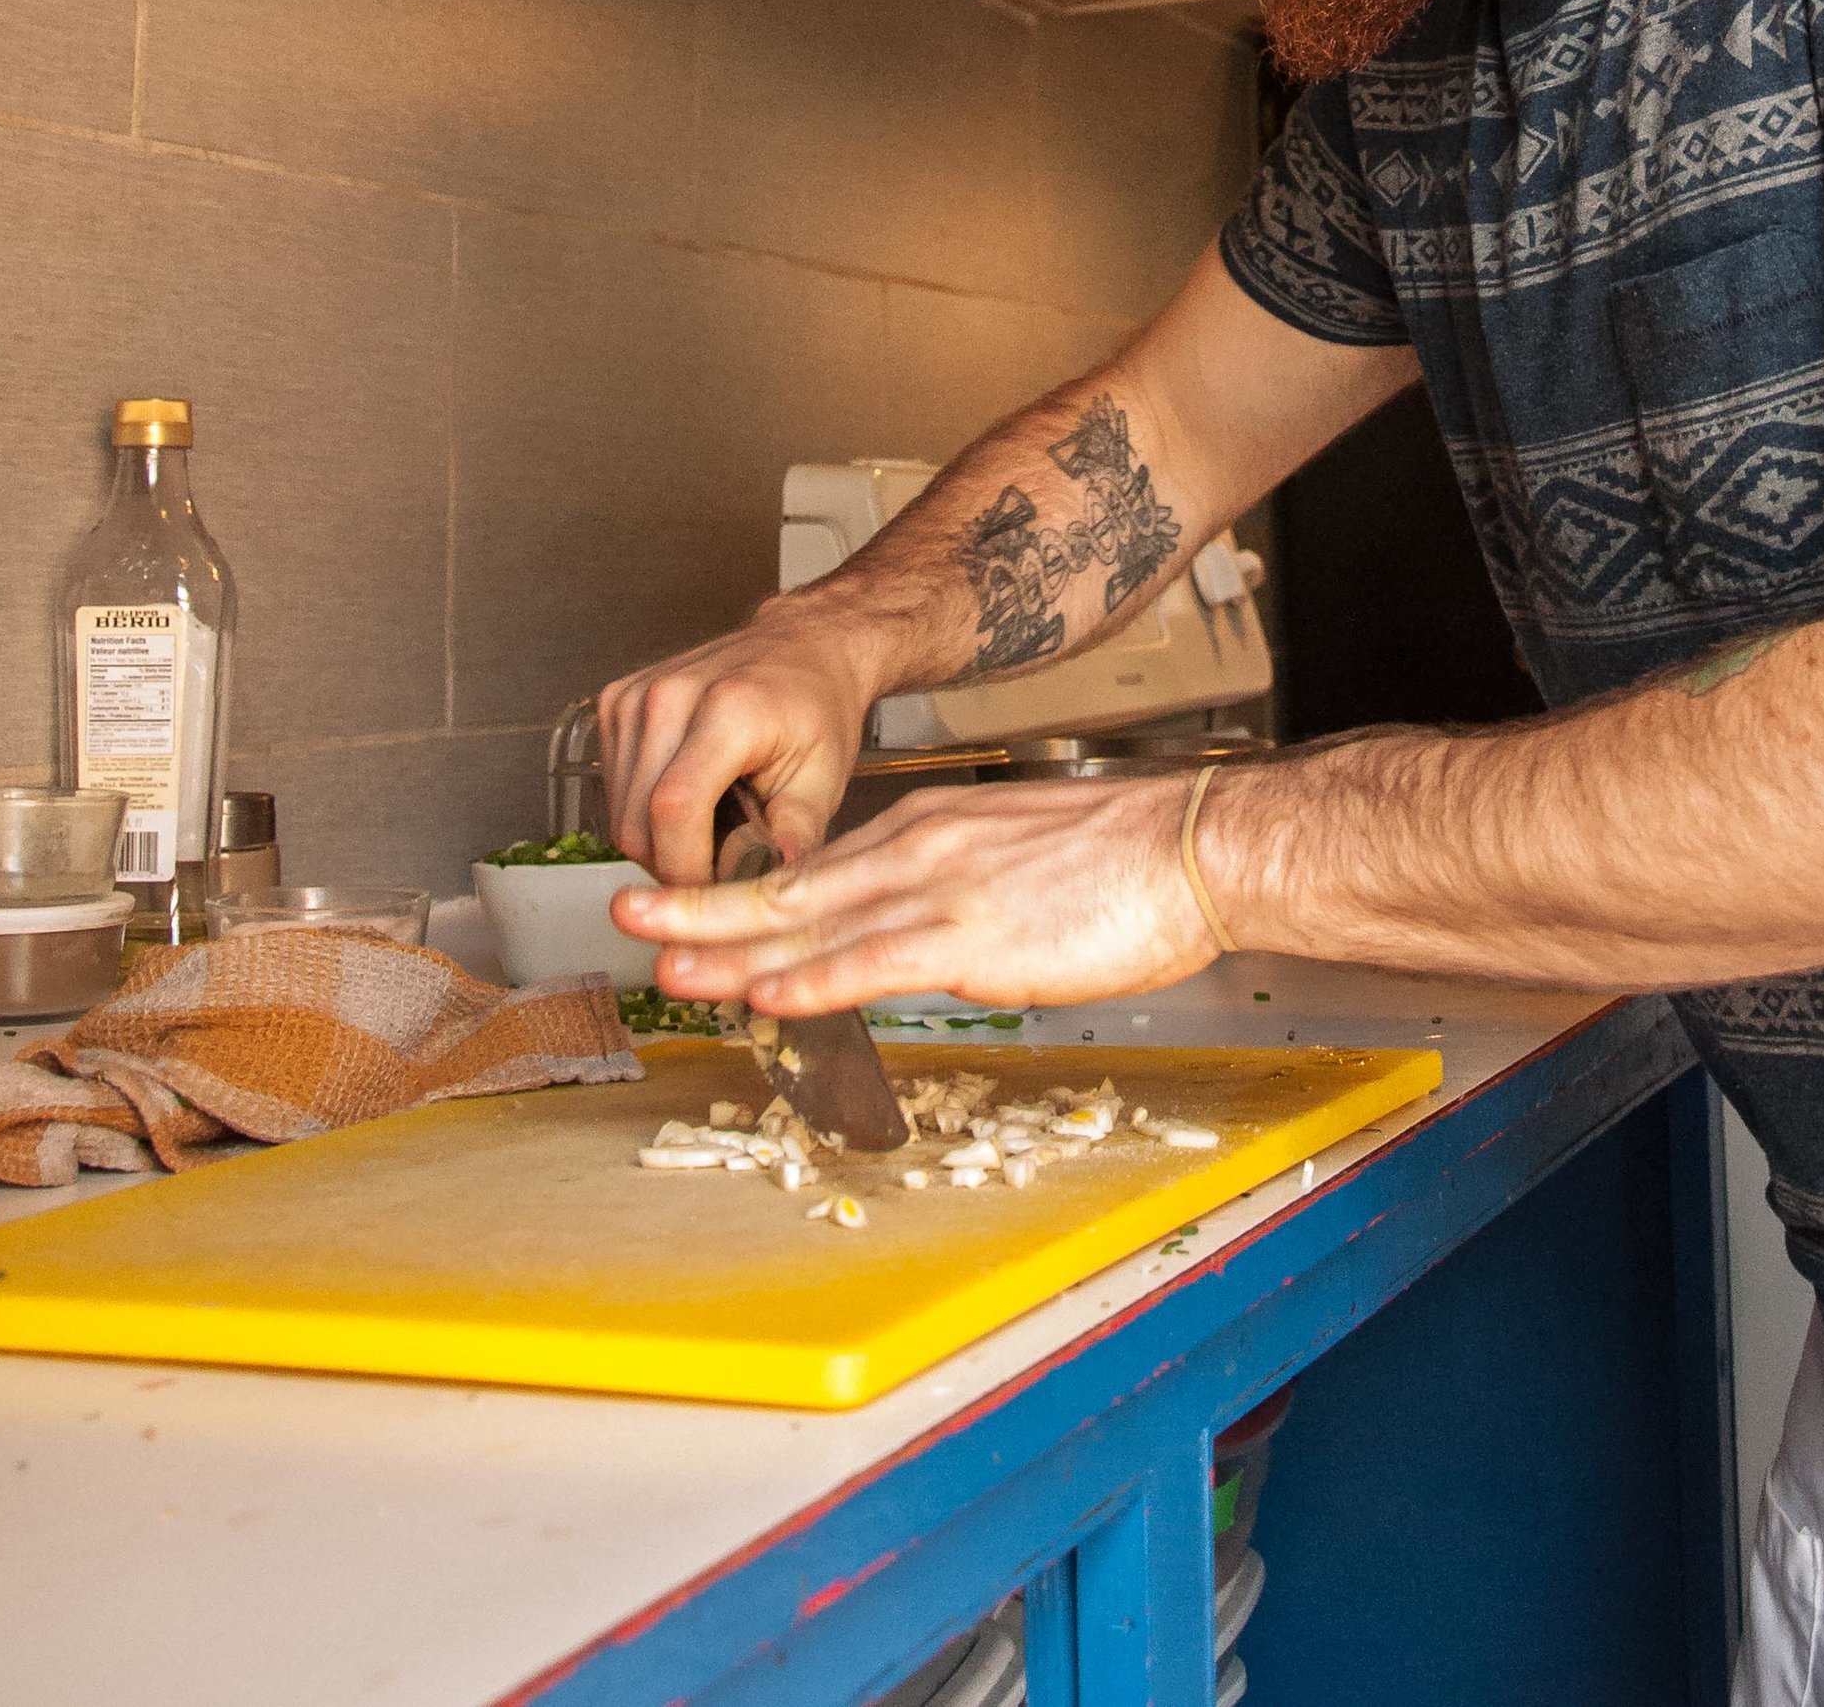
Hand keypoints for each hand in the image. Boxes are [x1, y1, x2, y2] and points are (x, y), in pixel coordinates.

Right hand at [596, 609, 880, 884]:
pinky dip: (642, 811)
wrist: (801, 648)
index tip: (715, 893)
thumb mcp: (825, 777)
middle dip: (673, 865)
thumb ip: (796, 835)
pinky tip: (687, 799)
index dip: (686, 869)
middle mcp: (670, 694)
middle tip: (719, 866)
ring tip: (709, 829)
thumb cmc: (816, 708)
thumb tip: (772, 887)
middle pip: (637, 821)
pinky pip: (612, 788)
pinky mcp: (616, 702)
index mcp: (729, 708)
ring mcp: (636, 696)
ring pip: (618, 813)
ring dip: (656, 842)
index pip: (675, 809)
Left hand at [613, 776, 1222, 1012]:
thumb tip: (926, 935)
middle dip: (703, 906)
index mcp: (931, 830)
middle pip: (789, 887)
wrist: (1194, 844)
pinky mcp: (974, 938)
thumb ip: (960, 888)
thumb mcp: (1019, 856)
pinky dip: (812, 981)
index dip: (745, 895)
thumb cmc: (1127, 859)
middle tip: (629, 914)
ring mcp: (941, 893)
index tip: (690, 910)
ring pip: (813, 926)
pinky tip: (767, 993)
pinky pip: (874, 962)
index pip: (817, 868)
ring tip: (666, 960)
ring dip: (732, 949)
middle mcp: (920, 851)